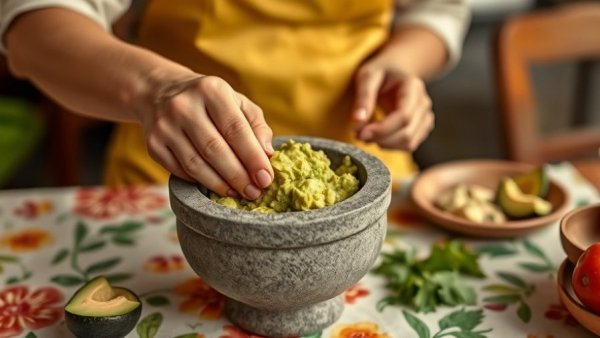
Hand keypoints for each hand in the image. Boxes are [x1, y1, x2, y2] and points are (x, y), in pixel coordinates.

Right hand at [140, 75, 273, 199]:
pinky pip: (180, 170)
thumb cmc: (210, 102)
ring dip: (220, 184)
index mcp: (211, 90)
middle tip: (254, 192)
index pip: (236, 129)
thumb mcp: (237, 102)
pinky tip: (217, 186)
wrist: (160, 93)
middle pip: (215, 149)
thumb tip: (267, 154)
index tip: (266, 178)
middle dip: (238, 175)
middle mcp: (184, 106)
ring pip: (196, 164)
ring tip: (238, 193)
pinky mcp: (153, 144)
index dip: (253, 157)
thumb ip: (256, 126)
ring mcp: (165, 126)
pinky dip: (200, 182)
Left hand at [352, 60, 434, 150]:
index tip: (361, 133)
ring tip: (366, 134)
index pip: (403, 116)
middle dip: (380, 139)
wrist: (397, 70)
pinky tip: (378, 136)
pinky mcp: (423, 127)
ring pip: (409, 143)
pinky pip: (409, 145)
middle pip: (407, 133)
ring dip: (385, 145)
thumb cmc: (381, 72)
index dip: (382, 129)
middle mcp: (424, 103)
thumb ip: (363, 98)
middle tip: (358, 135)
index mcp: (413, 87)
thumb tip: (358, 121)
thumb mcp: (367, 76)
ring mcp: (426, 116)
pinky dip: (391, 146)